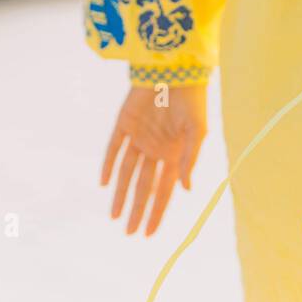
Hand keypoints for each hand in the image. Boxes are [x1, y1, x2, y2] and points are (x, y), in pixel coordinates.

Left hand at [100, 82, 207, 236]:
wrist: (176, 68)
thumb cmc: (192, 99)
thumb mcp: (197, 131)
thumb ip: (189, 159)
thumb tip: (186, 189)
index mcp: (174, 154)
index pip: (163, 190)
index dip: (156, 212)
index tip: (149, 233)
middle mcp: (155, 149)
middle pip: (144, 186)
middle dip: (137, 210)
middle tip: (130, 233)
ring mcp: (139, 137)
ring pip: (126, 172)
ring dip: (121, 194)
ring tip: (115, 217)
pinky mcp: (124, 122)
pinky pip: (113, 148)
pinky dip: (109, 164)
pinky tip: (105, 182)